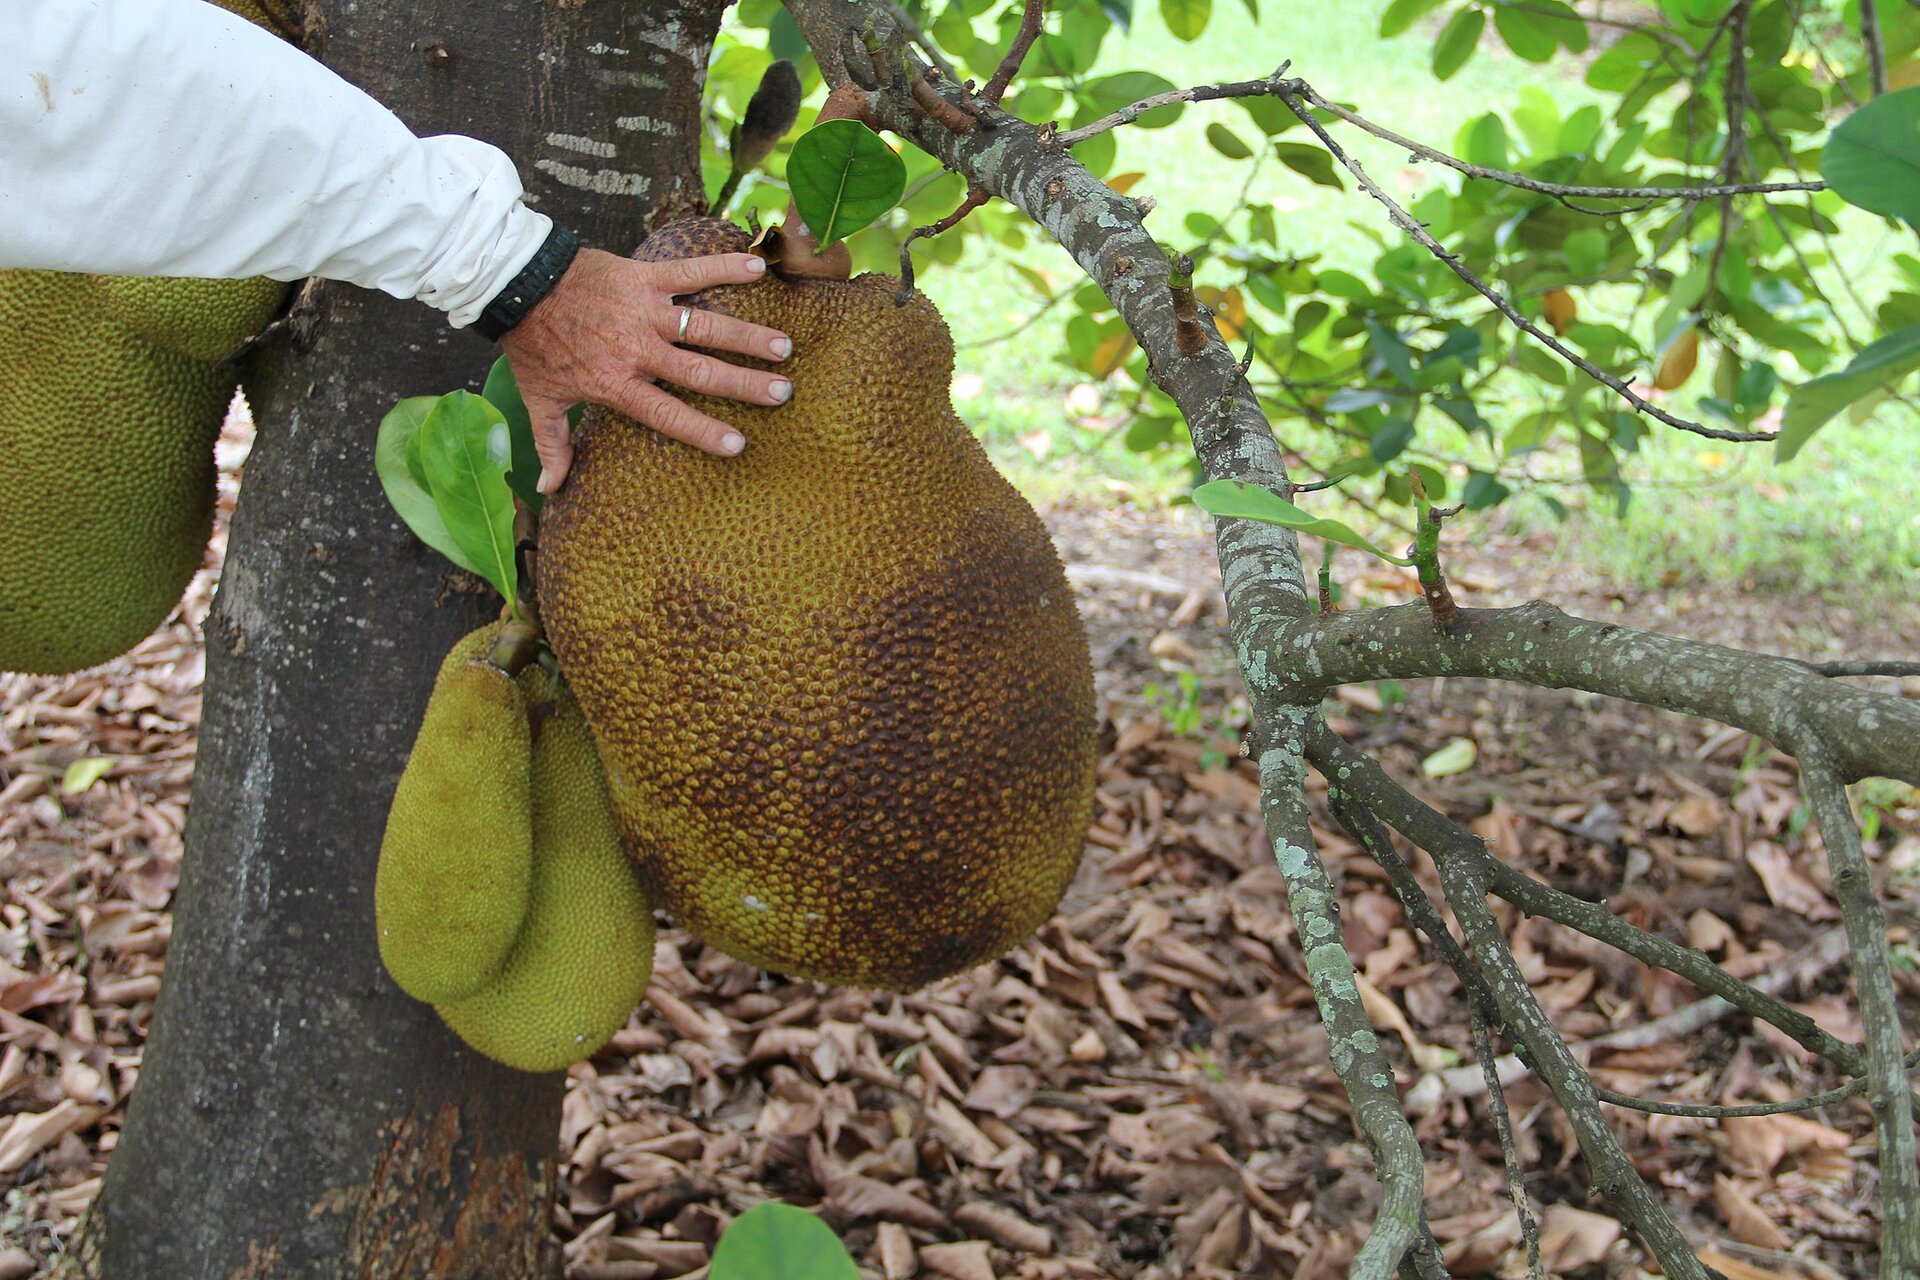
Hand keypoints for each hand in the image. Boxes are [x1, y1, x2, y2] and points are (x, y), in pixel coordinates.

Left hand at [497, 247, 793, 493]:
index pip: (666, 413)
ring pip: (704, 325)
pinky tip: (757, 267)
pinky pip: (688, 271)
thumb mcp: (540, 399)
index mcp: (616, 383)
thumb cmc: (533, 344)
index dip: (702, 430)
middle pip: (699, 370)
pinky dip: (722, 267)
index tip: (738, 445)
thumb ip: (551, 445)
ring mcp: (643, 311)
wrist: (518, 284)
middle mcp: (636, 349)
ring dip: (746, 335)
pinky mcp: (643, 276)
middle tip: (782, 392)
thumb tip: (550, 490)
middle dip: (743, 383)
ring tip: (783, 345)